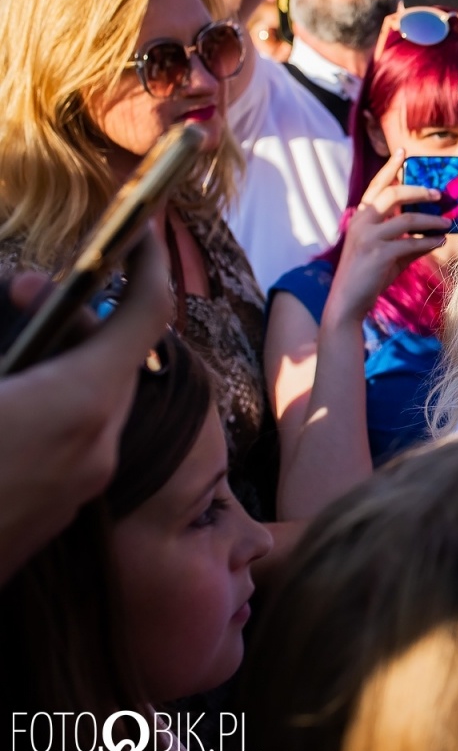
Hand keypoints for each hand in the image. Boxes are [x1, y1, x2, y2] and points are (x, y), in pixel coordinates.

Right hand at [0, 232, 172, 580]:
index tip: (148, 231)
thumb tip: (24, 296)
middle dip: (79, 319)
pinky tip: (10, 407)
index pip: (145, 318)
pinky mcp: (60, 519)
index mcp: (76, 406)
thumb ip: (9, 341)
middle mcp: (98, 447)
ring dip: (62, 367)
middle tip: (23, 293)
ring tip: (12, 349)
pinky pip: (76, 445)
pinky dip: (55, 411)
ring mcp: (83, 489)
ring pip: (95, 404)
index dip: (150, 267)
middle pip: (116, 360)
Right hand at [324, 150, 447, 325]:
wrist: (348, 302)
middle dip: (419, 190)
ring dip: (433, 220)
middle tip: (438, 193)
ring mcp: (369, 237)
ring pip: (408, 219)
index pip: (377, 186)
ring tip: (448, 223)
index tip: (403, 151)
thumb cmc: (369, 275)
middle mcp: (362, 222)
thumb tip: (437, 233)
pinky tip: (440, 241)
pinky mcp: (379, 255)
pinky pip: (412, 242)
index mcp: (361, 217)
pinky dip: (430, 241)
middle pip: (393, 193)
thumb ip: (406, 238)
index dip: (390, 167)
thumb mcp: (387, 252)